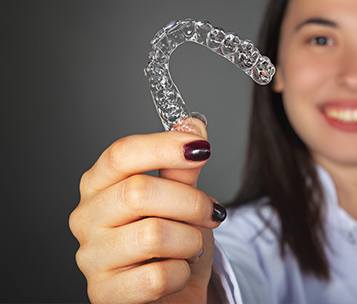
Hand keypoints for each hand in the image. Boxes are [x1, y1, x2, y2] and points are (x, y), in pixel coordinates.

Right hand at [69, 117, 222, 302]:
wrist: (174, 293)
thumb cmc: (174, 243)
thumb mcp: (182, 199)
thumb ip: (183, 165)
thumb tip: (192, 125)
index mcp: (100, 185)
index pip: (121, 153)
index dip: (163, 146)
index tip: (201, 147)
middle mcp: (87, 217)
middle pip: (139, 191)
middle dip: (190, 202)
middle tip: (213, 212)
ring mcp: (91, 257)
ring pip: (153, 234)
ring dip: (190, 240)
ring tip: (191, 245)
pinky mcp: (104, 294)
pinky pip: (156, 276)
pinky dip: (181, 273)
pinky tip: (176, 272)